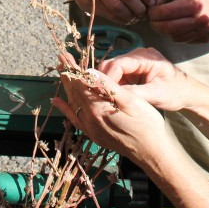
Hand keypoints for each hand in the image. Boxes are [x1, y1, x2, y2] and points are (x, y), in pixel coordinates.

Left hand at [54, 66, 171, 163]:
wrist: (150, 153)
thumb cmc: (146, 124)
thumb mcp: (131, 101)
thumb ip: (108, 86)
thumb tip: (89, 72)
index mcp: (98, 108)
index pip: (81, 83)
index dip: (73, 68)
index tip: (66, 54)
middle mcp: (90, 118)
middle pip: (75, 91)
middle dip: (68, 73)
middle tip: (61, 58)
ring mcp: (90, 128)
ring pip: (73, 102)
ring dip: (66, 86)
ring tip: (61, 72)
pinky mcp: (93, 134)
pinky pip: (74, 118)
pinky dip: (65, 108)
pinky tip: (57, 101)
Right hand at [96, 47, 202, 112]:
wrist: (188, 93)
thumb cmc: (176, 92)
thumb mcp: (156, 95)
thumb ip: (134, 93)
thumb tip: (112, 95)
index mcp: (146, 57)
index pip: (119, 63)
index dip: (108, 77)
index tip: (102, 92)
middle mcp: (138, 55)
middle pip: (112, 64)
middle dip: (105, 80)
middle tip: (101, 97)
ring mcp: (135, 62)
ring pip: (113, 70)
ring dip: (109, 83)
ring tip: (106, 98)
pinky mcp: (134, 70)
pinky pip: (118, 76)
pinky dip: (115, 85)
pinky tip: (114, 96)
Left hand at [148, 0, 208, 42]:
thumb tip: (150, 3)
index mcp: (194, 5)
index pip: (164, 14)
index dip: (152, 12)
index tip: (151, 9)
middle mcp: (201, 21)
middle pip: (167, 28)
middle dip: (155, 24)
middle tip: (153, 17)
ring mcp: (204, 32)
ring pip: (174, 37)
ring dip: (166, 29)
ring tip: (167, 19)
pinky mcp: (205, 39)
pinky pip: (184, 40)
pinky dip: (177, 34)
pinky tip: (179, 24)